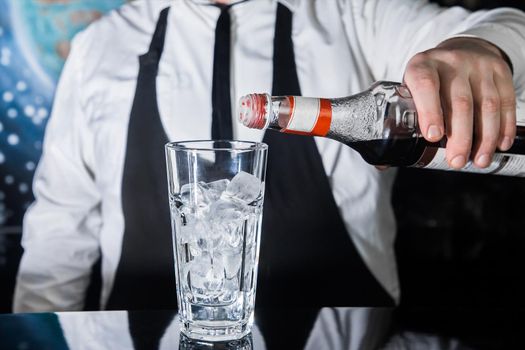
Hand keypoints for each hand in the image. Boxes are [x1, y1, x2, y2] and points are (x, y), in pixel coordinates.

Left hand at [404, 37, 515, 168]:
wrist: (461, 50)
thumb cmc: (429, 81)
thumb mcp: (411, 90)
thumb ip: (399, 122)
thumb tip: (382, 163)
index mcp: (422, 66)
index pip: (425, 85)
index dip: (429, 111)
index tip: (433, 137)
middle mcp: (451, 62)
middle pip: (460, 102)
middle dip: (460, 136)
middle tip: (457, 161)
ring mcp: (478, 65)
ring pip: (486, 105)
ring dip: (485, 137)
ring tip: (478, 160)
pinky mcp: (500, 71)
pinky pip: (506, 102)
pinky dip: (504, 127)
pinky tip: (498, 145)